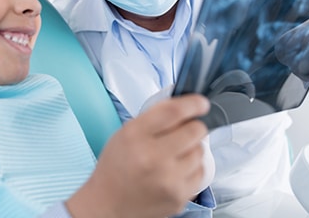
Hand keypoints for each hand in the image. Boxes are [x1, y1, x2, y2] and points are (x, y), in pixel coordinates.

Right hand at [66, 94, 209, 217]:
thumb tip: (187, 107)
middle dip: (193, 127)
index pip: (173, 112)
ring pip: (200, 151)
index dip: (193, 104)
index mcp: (135, 136)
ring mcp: (168, 179)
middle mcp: (152, 157)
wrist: (108, 205)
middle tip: (184, 132)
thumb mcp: (125, 133)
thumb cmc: (116, 167)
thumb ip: (154, 118)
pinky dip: (191, 168)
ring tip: (173, 156)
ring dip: (191, 149)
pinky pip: (200, 172)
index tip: (200, 103)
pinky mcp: (179, 196)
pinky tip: (175, 171)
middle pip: (194, 130)